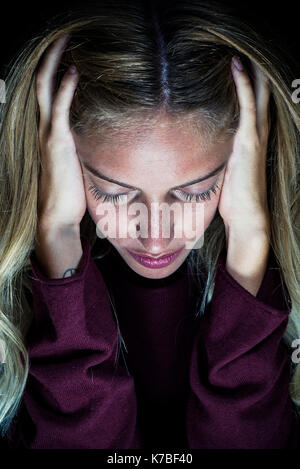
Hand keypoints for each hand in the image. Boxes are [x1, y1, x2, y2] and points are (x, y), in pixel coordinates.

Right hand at [36, 34, 86, 229]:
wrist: (56, 216)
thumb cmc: (69, 193)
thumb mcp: (77, 163)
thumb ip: (84, 145)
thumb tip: (104, 136)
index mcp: (49, 131)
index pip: (48, 92)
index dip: (54, 68)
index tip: (69, 49)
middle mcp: (44, 128)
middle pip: (42, 81)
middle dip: (51, 55)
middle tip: (65, 32)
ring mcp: (48, 134)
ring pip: (46, 88)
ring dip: (55, 61)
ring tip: (67, 38)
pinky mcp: (57, 143)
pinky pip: (60, 109)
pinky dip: (66, 88)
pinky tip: (75, 69)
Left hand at [217, 56, 270, 294]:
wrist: (248, 217)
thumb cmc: (236, 200)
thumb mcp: (225, 174)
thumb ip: (218, 158)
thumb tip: (200, 154)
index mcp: (250, 142)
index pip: (253, 108)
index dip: (248, 87)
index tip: (238, 66)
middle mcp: (257, 135)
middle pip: (261, 96)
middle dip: (255, 74)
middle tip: (247, 50)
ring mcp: (255, 137)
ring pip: (258, 95)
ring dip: (251, 72)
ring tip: (242, 49)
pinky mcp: (249, 142)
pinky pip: (249, 107)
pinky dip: (243, 86)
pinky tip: (236, 67)